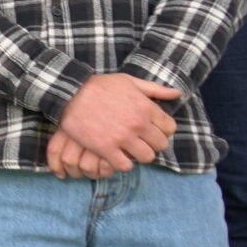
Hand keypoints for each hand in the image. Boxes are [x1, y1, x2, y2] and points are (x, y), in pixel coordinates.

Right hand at [54, 71, 177, 175]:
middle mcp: (138, 124)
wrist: (69, 92)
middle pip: (160, 145)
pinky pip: (125, 165)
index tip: (151, 130)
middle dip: (152, 144)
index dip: (162, 130)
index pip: (170, 128)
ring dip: (139, 156)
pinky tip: (116, 156)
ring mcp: (122, 137)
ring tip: (129, 150)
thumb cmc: (99, 85)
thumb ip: (154, 89)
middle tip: (140, 141)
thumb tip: (177, 94)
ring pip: (146, 158)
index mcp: (146, 107)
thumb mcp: (128, 81)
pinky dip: (123, 164)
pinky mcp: (105, 148)